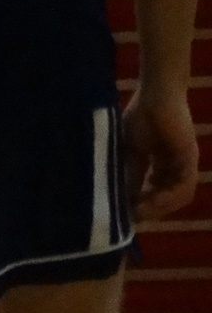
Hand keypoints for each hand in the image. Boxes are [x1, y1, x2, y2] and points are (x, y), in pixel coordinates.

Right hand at [123, 88, 198, 221]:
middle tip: (132, 218)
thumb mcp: (130, 150)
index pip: (158, 192)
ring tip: (140, 212)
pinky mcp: (189, 157)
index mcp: (165, 164)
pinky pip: (184, 185)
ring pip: (180, 196)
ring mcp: (186, 163)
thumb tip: (123, 195)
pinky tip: (151, 200)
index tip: (126, 215)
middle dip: (152, 210)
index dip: (143, 204)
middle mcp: (179, 167)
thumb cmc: (141, 116)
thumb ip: (130, 172)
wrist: (156, 94)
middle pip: (170, 198)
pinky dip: (168, 196)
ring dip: (160, 207)